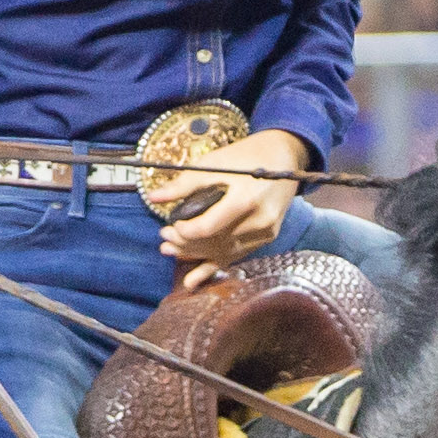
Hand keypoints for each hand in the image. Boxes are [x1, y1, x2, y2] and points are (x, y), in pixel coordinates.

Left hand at [157, 128, 304, 269]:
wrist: (283, 157)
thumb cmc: (246, 156)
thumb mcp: (213, 163)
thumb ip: (184, 184)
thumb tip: (154, 198)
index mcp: (245, 199)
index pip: (208, 228)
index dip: (185, 232)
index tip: (171, 224)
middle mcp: (258, 220)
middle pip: (215, 243)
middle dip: (186, 244)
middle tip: (164, 238)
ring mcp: (264, 232)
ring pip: (224, 253)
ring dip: (195, 255)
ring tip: (172, 252)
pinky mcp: (266, 237)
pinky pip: (236, 256)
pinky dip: (213, 267)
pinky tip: (192, 280)